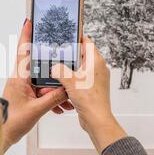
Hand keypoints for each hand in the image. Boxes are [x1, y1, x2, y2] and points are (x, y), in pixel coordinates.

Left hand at [2, 19, 73, 151]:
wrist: (1, 136)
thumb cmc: (10, 123)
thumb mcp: (36, 110)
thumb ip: (53, 98)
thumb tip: (67, 89)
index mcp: (19, 77)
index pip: (23, 50)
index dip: (27, 34)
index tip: (30, 19)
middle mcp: (20, 79)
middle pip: (39, 64)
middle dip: (53, 67)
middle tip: (64, 61)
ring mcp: (24, 87)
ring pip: (43, 81)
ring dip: (55, 89)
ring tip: (64, 101)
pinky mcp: (27, 95)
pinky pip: (43, 92)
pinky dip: (52, 98)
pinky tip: (59, 107)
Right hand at [51, 36, 126, 152]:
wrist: (96, 119)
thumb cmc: (89, 99)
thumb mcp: (69, 80)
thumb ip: (59, 70)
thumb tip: (55, 67)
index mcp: (96, 61)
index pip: (87, 42)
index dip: (76, 38)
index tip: (67, 35)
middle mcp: (98, 68)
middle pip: (82, 55)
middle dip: (69, 55)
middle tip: (58, 53)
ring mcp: (96, 79)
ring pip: (80, 68)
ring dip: (69, 69)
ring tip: (58, 69)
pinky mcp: (93, 88)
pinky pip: (81, 79)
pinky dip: (72, 80)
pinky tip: (62, 83)